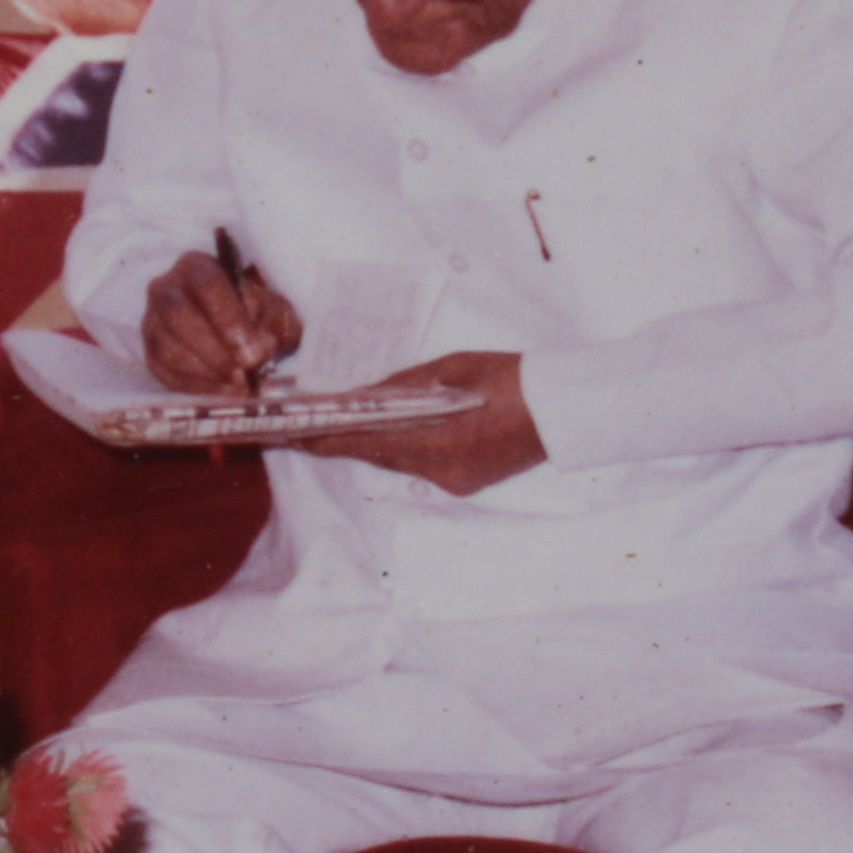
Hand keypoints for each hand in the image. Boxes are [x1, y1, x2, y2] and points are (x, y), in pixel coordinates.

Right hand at [142, 252, 298, 393]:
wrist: (235, 328)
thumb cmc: (254, 312)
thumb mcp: (275, 310)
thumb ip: (273, 326)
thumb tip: (258, 352)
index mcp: (198, 267)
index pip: (207, 287)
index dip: (229, 320)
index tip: (250, 352)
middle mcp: (166, 289)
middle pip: (178, 315)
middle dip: (213, 350)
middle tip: (243, 374)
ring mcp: (152, 322)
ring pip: (167, 347)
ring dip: (206, 372)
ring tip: (237, 384)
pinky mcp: (150, 352)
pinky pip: (164, 372)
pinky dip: (196, 387)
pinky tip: (223, 391)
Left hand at [315, 350, 541, 495]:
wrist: (563, 408)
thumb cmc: (507, 379)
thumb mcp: (448, 370)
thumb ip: (402, 386)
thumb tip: (364, 396)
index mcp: (430, 441)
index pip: (360, 443)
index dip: (321, 440)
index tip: (289, 435)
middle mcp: (437, 470)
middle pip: (378, 454)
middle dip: (348, 437)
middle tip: (315, 422)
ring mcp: (454, 481)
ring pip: (400, 461)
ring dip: (379, 442)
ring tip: (352, 422)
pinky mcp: (467, 482)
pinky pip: (424, 466)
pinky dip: (409, 447)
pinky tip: (403, 429)